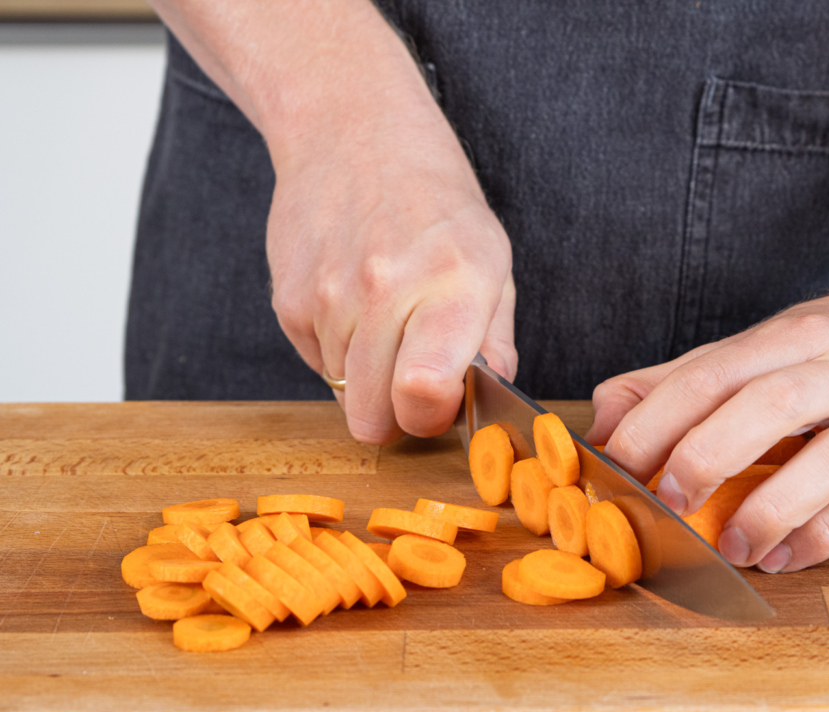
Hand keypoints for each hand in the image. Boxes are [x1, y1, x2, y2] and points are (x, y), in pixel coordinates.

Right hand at [266, 102, 515, 444]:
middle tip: (416, 375)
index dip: (431, 417)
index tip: (441, 401)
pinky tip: (355, 303)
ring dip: (368, 376)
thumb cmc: (436, 204)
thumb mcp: (492, 262)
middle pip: (374, 416)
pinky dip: (338, 351)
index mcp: (452, 283)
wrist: (355, 134)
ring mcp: (329, 297)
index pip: (422, 391)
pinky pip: (317, 364)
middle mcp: (385, 290)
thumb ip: (496, 341)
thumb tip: (492, 401)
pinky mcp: (289, 301)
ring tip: (387, 318)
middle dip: (398, 413)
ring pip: (345, 394)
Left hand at [587, 276, 828, 571]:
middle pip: (772, 404)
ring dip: (769, 510)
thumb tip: (597, 427)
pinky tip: (784, 557)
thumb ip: (676, 384)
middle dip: (707, 457)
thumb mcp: (755, 351)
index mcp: (793, 336)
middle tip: (668, 507)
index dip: (658, 420)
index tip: (616, 464)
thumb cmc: (827, 357)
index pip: (714, 371)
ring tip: (730, 550)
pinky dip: (823, 536)